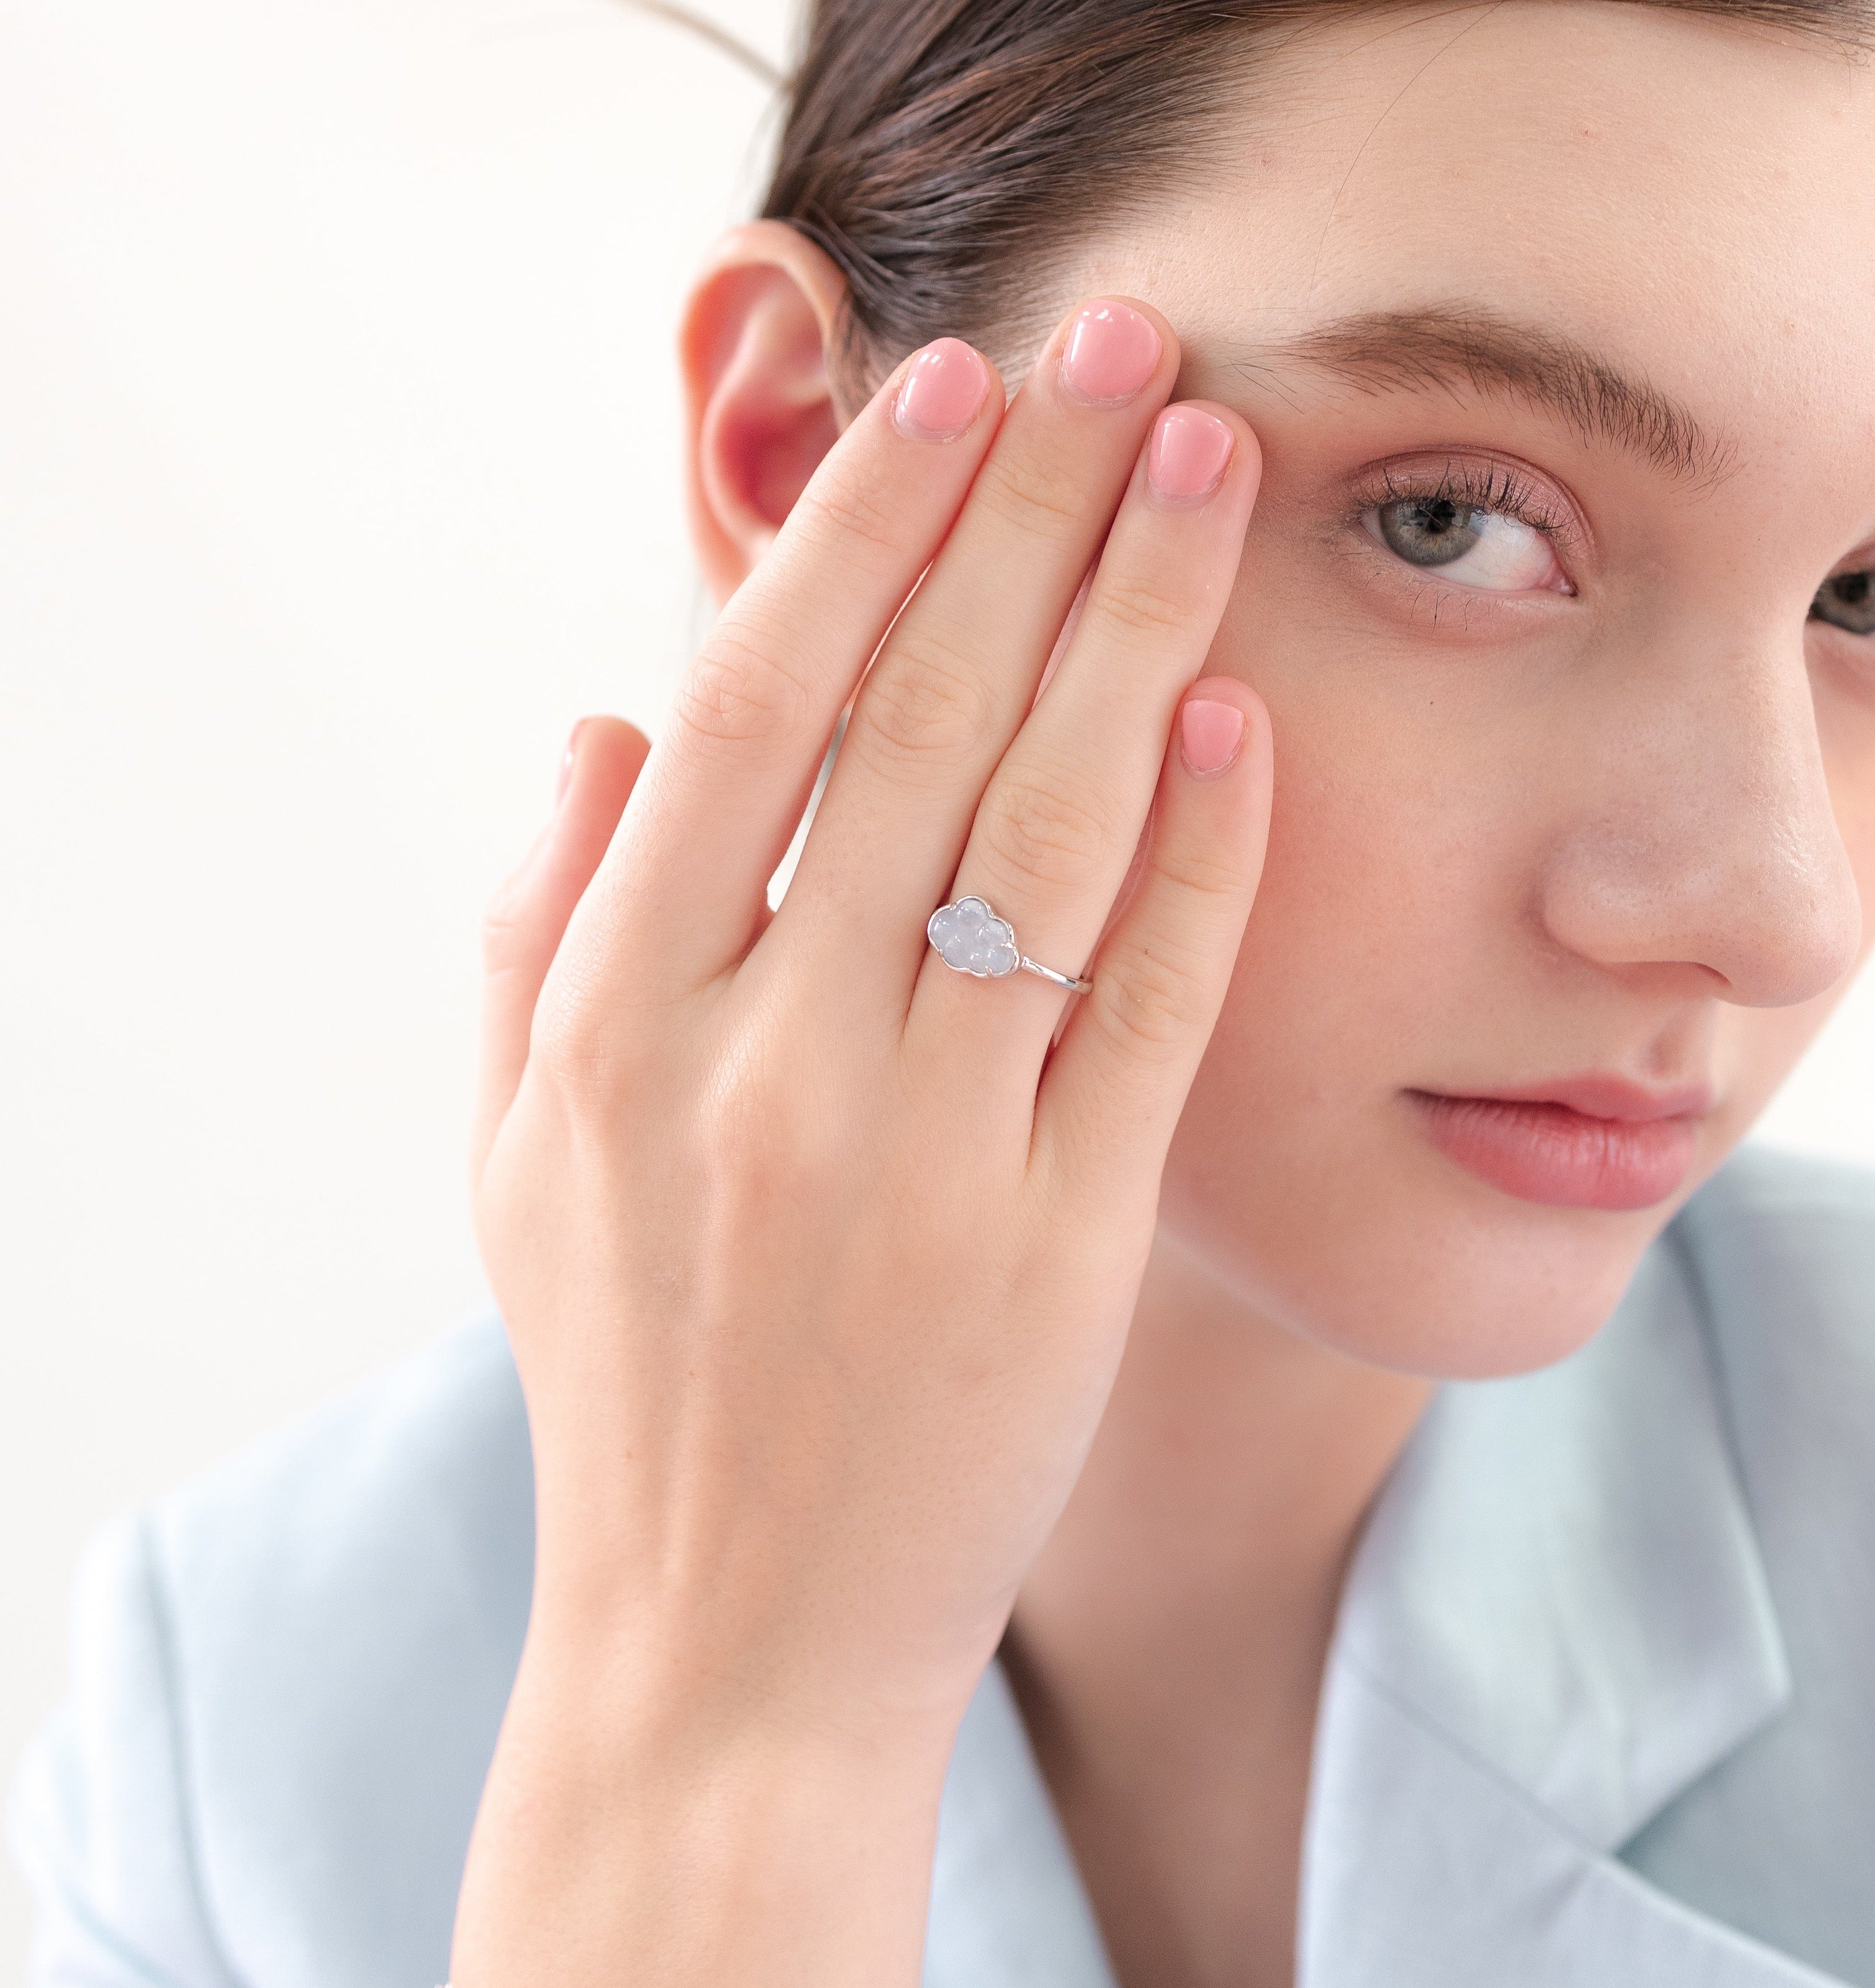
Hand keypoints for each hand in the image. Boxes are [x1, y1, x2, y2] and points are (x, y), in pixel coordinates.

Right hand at [452, 298, 1269, 1985]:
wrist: (732, 1651)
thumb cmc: (630, 1378)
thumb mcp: (513, 1157)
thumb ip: (532, 926)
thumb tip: (599, 717)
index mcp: (615, 1019)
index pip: (756, 709)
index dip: (857, 529)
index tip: (944, 386)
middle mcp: (765, 1062)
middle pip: (924, 720)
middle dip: (1029, 506)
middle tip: (1120, 340)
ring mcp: (924, 1152)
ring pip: (1053, 827)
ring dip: (1137, 621)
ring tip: (1211, 461)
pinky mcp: (1063, 1244)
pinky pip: (1149, 1010)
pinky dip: (1204, 854)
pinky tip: (1244, 713)